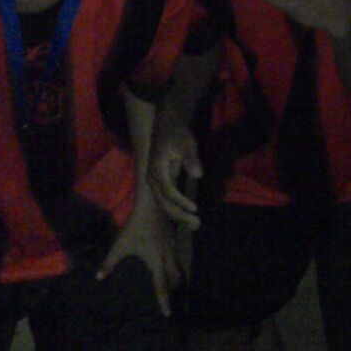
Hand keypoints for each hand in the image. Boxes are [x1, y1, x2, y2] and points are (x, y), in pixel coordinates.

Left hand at [97, 203, 179, 315]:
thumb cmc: (136, 226)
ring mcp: (173, 248)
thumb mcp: (121, 244)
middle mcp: (167, 257)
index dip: (164, 301)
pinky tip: (168, 262)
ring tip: (170, 283)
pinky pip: (178, 257)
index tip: (167, 314)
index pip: (161, 286)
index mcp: (155, 262)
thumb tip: (98, 277)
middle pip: (175, 278)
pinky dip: (175, 264)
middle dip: (172, 288)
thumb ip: (110, 262)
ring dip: (175, 277)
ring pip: (178, 267)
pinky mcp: (174, 239)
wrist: (153, 206)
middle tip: (167, 295)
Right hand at [147, 112, 202, 226]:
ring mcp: (155, 181)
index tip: (195, 208)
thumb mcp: (187, 143)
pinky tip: (187, 215)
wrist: (167, 126)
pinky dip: (176, 208)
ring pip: (164, 203)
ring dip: (178, 215)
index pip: (168, 191)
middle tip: (196, 224)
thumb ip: (191, 158)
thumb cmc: (177, 133)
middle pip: (163, 202)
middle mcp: (152, 178)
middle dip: (179, 215)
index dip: (180, 201)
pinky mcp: (161, 182)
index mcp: (156, 169)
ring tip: (194, 225)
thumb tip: (198, 174)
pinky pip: (166, 199)